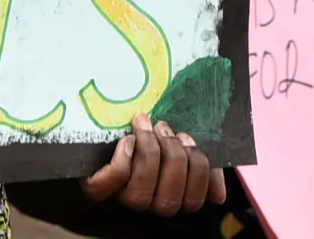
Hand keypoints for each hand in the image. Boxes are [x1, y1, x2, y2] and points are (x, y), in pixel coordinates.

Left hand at [79, 113, 223, 215]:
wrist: (111, 111)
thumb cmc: (154, 127)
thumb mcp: (182, 140)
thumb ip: (200, 163)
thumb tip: (217, 196)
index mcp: (172, 190)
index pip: (192, 202)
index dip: (198, 173)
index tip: (190, 140)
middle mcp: (147, 197)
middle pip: (168, 202)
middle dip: (173, 159)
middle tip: (167, 129)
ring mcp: (120, 193)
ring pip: (139, 196)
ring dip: (149, 155)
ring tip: (148, 127)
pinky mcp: (95, 183)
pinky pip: (107, 185)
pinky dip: (122, 161)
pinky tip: (127, 140)